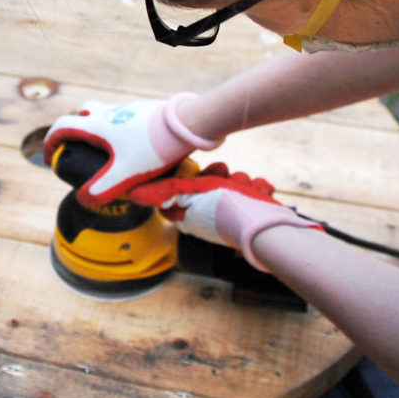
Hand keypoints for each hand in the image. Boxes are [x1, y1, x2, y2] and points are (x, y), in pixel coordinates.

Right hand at [43, 93, 221, 206]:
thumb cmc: (154, 148)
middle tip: (79, 149)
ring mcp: (128, 110)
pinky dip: (120, 130)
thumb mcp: (126, 174)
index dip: (50, 142)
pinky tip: (135, 147)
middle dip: (75, 129)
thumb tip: (83, 199)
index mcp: (98, 126)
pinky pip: (125, 118)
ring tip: (108, 153)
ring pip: (105, 114)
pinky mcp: (145, 111)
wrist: (188, 124)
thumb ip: (103, 189)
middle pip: (83, 113)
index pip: (62, 126)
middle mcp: (110, 113)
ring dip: (99, 129)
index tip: (50, 159)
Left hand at [129, 162, 322, 271]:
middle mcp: (207, 215)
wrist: (265, 224)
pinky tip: (260, 192)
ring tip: (247, 188)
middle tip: (227, 178)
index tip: (202, 173)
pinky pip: (252, 190)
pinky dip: (257, 189)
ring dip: (242, 181)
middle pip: (210, 182)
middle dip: (223, 176)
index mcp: (188, 213)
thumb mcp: (192, 192)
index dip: (194, 176)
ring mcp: (230, 214)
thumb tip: (133, 194)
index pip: (184, 187)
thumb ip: (166, 189)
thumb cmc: (226, 207)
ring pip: (233, 183)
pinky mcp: (250, 212)